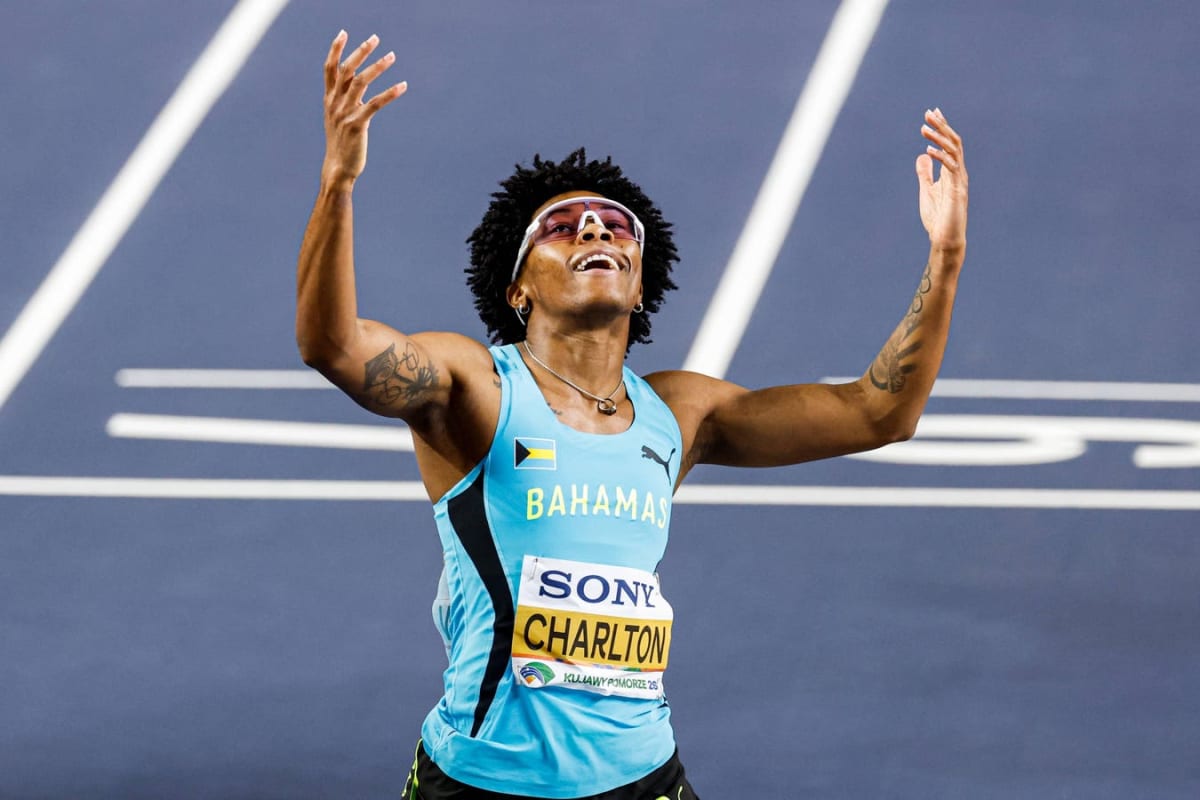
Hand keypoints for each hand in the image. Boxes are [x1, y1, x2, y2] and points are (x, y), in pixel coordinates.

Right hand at [322, 31, 405, 188]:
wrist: (338, 170)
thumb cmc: (341, 144)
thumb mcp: (338, 118)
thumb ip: (344, 100)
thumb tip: (355, 85)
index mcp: (329, 100)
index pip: (330, 69)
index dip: (335, 49)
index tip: (344, 33)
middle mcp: (335, 103)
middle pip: (346, 70)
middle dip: (361, 52)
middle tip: (375, 38)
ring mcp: (344, 113)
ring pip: (360, 82)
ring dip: (377, 67)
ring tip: (392, 56)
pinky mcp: (357, 125)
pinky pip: (375, 103)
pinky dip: (390, 93)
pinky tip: (403, 86)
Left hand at [916, 108, 967, 253]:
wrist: (945, 239)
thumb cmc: (938, 217)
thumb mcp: (927, 190)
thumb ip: (925, 173)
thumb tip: (922, 156)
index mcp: (952, 172)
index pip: (949, 143)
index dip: (942, 127)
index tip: (932, 113)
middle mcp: (958, 173)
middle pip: (953, 142)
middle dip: (941, 126)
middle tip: (929, 112)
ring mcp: (959, 181)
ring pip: (953, 152)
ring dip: (938, 138)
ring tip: (924, 128)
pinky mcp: (957, 191)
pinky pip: (951, 169)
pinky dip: (940, 157)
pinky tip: (928, 150)